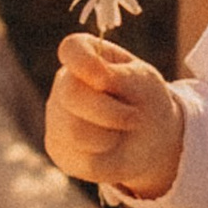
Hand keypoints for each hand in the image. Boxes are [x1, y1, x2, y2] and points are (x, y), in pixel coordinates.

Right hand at [45, 35, 184, 198]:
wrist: (151, 139)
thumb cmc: (145, 100)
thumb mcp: (142, 82)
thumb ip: (118, 77)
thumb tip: (95, 75)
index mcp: (84, 56)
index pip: (72, 49)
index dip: (86, 64)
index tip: (105, 81)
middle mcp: (63, 83)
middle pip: (71, 95)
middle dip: (110, 112)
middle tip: (133, 118)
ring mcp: (56, 116)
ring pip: (75, 132)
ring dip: (111, 136)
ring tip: (121, 132)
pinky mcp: (58, 148)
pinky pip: (80, 158)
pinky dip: (107, 157)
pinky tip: (111, 148)